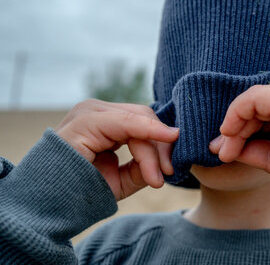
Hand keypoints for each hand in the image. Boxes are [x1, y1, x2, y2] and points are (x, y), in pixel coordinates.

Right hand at [54, 99, 178, 200]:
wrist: (48, 206)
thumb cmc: (82, 191)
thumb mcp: (121, 180)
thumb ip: (144, 166)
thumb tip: (168, 160)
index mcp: (104, 122)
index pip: (144, 122)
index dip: (163, 143)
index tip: (172, 170)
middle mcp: (97, 112)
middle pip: (144, 117)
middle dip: (161, 146)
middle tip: (168, 173)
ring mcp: (90, 112)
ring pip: (139, 120)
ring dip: (152, 150)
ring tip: (156, 178)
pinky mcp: (86, 120)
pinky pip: (126, 121)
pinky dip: (147, 132)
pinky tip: (164, 145)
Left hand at [208, 81, 269, 183]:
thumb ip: (262, 152)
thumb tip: (228, 149)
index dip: (247, 131)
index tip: (229, 155)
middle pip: (263, 106)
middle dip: (240, 129)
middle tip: (223, 153)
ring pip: (257, 101)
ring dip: (237, 125)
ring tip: (226, 151)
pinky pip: (254, 98)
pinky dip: (237, 113)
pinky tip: (229, 133)